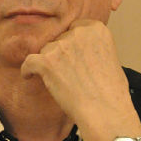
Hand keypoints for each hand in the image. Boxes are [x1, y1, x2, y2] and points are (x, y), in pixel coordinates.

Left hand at [20, 19, 135, 137]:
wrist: (105, 112)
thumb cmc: (111, 93)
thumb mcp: (111, 58)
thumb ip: (93, 47)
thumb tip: (79, 51)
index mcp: (97, 30)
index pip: (75, 29)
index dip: (73, 44)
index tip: (72, 56)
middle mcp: (79, 33)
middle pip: (60, 39)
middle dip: (62, 54)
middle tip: (68, 74)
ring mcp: (61, 46)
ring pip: (46, 51)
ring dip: (49, 64)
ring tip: (61, 83)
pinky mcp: (46, 61)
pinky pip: (29, 62)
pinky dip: (29, 70)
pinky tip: (30, 76)